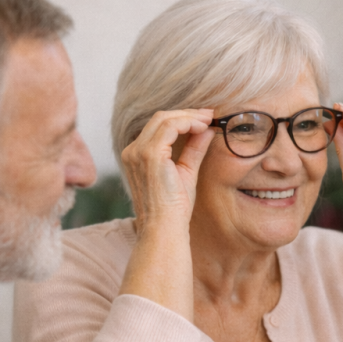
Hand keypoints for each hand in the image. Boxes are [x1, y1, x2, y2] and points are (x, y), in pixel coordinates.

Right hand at [120, 109, 214, 232]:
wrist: (164, 228)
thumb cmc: (174, 208)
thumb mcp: (186, 172)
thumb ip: (193, 149)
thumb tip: (207, 130)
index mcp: (136, 155)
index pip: (158, 126)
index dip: (182, 118)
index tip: (204, 119)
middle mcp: (132, 151)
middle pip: (160, 118)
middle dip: (187, 113)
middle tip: (209, 114)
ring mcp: (138, 151)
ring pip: (164, 118)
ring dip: (189, 116)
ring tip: (209, 119)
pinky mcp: (149, 154)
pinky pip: (170, 127)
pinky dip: (188, 123)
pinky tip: (202, 127)